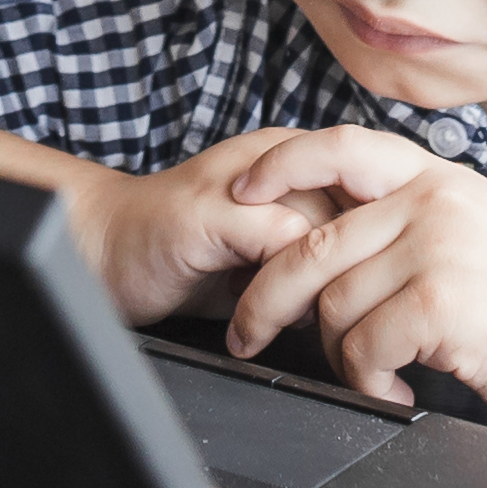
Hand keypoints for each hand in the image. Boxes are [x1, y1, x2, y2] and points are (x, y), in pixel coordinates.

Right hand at [68, 128, 357, 323]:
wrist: (103, 246)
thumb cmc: (185, 254)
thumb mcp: (265, 251)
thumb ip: (317, 252)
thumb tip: (379, 291)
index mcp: (292, 159)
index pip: (375, 189)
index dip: (383, 246)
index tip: (375, 297)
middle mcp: (273, 158)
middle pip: (361, 208)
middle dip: (360, 272)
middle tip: (339, 325)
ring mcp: (242, 179)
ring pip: (326, 227)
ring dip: (323, 288)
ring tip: (298, 328)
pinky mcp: (212, 210)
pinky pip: (282, 246)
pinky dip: (282, 296)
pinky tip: (255, 326)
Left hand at [213, 131, 486, 441]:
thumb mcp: (482, 233)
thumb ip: (415, 222)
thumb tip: (334, 244)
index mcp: (440, 179)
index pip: (338, 147)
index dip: (279, 166)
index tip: (240, 191)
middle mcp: (434, 202)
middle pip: (309, 243)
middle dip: (264, 298)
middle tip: (248, 335)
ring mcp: (438, 249)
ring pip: (331, 305)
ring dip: (338, 355)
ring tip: (374, 375)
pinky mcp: (442, 304)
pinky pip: (363, 348)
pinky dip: (369, 382)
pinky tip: (399, 391)